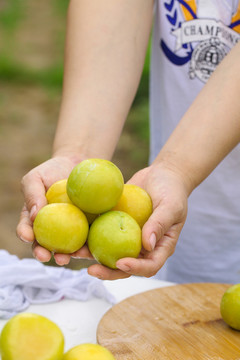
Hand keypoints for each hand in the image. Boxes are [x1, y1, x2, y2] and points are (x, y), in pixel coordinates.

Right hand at [16, 155, 81, 264]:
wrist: (78, 165)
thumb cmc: (53, 170)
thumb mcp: (36, 177)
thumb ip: (32, 194)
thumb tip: (33, 216)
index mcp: (34, 219)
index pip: (26, 229)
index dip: (25, 234)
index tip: (27, 236)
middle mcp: (50, 229)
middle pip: (44, 245)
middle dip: (43, 253)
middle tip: (46, 256)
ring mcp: (70, 231)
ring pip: (67, 248)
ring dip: (67, 256)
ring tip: (69, 257)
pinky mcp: (88, 230)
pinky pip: (88, 240)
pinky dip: (89, 247)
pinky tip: (90, 249)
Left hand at [83, 163, 188, 278]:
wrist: (161, 174)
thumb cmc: (172, 190)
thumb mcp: (171, 205)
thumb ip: (160, 224)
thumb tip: (148, 245)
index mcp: (159, 247)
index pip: (149, 266)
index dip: (135, 269)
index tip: (121, 263)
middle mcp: (142, 247)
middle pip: (125, 267)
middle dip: (108, 271)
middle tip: (91, 270)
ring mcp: (127, 237)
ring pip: (109, 252)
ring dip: (92, 256)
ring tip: (75, 254)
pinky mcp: (114, 224)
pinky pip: (101, 232)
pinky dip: (88, 235)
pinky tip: (74, 235)